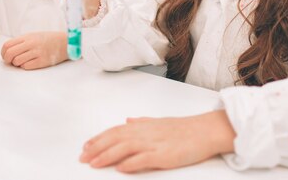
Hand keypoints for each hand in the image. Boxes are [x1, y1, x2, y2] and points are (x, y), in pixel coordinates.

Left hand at [1, 31, 68, 69]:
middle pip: (10, 54)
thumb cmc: (47, 39)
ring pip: (17, 61)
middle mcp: (31, 44)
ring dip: (17, 63)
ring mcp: (37, 53)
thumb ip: (21, 42)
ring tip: (23, 61)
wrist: (64, 43)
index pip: (7, 45)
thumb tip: (7, 51)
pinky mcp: (42, 61)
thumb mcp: (33, 36)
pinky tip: (30, 63)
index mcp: (27, 37)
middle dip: (7, 60)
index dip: (3, 52)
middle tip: (10, 61)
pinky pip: (26, 67)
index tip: (5, 56)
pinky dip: (25, 66)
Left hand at [79, 111, 235, 172]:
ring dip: (107, 156)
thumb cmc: (184, 129)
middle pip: (115, 139)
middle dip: (97, 148)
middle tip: (82, 158)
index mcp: (143, 125)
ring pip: (125, 148)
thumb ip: (142, 122)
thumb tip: (127, 120)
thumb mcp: (159, 122)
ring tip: (94, 164)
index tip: (85, 147)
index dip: (98, 138)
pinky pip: (144, 159)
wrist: (205, 131)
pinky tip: (120, 168)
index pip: (115, 130)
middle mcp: (146, 132)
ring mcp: (155, 143)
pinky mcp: (165, 155)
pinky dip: (131, 163)